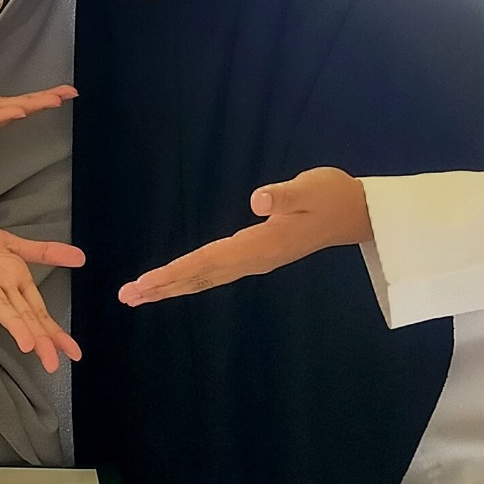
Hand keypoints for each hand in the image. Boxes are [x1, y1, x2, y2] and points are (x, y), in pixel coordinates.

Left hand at [118, 167, 371, 305]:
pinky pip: (214, 273)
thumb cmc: (331, 196)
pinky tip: (173, 283)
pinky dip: (188, 278)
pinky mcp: (255, 257)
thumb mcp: (311, 188)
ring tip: (139, 295)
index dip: (175, 271)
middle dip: (163, 286)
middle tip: (126, 296)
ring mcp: (254, 262)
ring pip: (205, 279)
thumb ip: (285, 195)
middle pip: (200, 277)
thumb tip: (258, 200)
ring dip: (171, 286)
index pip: (209, 261)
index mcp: (262, 245)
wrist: (356, 214)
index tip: (146, 282)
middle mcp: (254, 260)